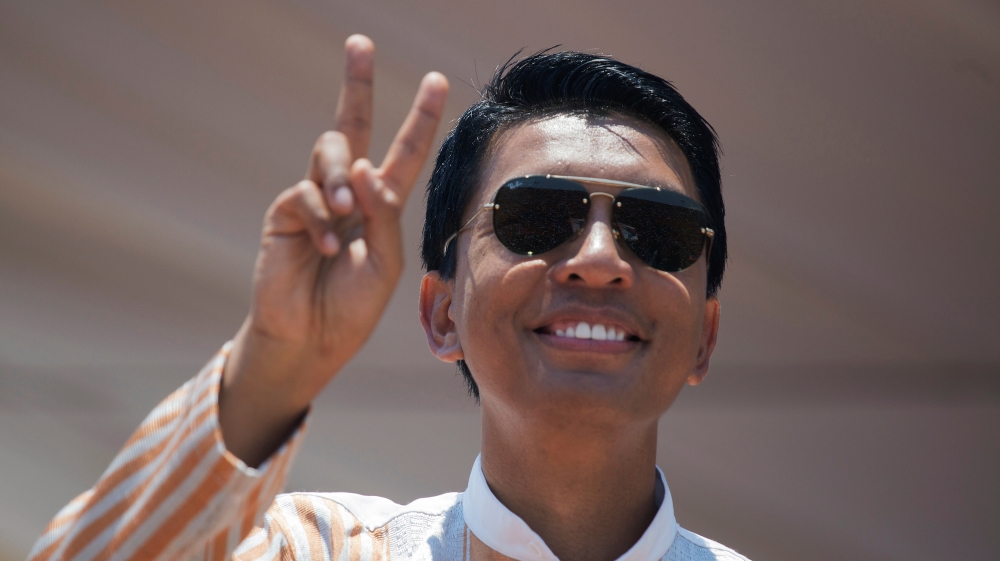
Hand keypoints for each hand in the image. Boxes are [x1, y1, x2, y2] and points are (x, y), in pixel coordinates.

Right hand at [219, 35, 448, 465]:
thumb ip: (383, 214)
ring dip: (341, 176)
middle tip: (359, 42)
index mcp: (381, 205)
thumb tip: (366, 165)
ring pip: (330, 152)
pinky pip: (305, 194)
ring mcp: (315, 198)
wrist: (311, 338)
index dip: (419, 118)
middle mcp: (348, 193)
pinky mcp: (286, 212)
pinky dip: (320, 219)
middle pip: (353, 125)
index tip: (436, 80)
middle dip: (357, 84)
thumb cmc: (353, 306)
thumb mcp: (385, 263)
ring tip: (345, 212)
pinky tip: (323, 250)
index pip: (404, 153)